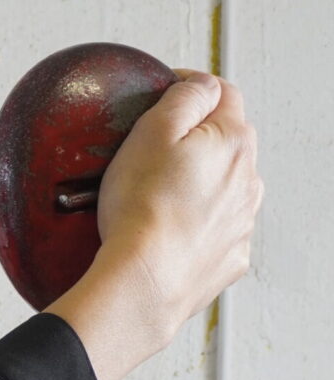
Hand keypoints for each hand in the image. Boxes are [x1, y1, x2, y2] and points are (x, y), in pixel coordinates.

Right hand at [48, 71, 262, 379]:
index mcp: (233, 141)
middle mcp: (248, 180)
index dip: (189, 89)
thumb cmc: (140, 212)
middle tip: (149, 158)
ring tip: (156, 204)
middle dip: (195, 143)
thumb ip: (184, 96)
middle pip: (225, 144)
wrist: (142, 284)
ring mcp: (241, 223)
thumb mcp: (152, 132)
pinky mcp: (228, 259)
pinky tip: (167, 236)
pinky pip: (215, 233)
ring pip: (223, 190)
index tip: (163, 97)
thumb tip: (200, 86)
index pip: (221, 94)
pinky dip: (196, 229)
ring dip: (198, 188)